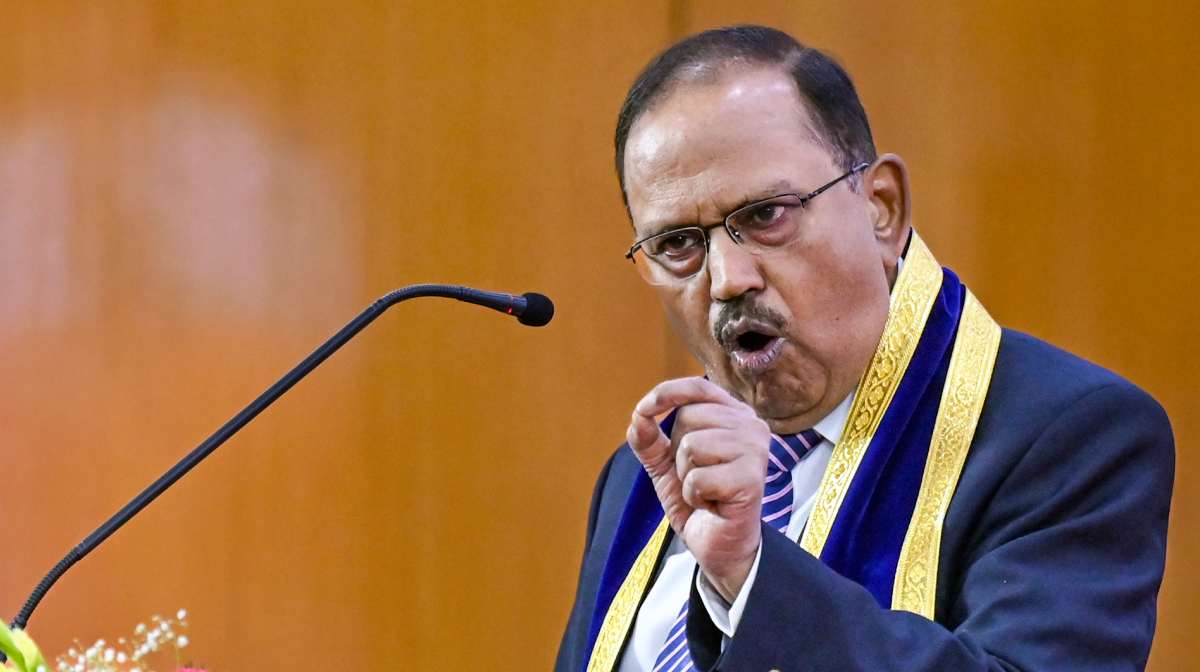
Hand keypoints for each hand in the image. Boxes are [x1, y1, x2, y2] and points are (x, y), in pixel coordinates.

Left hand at [626, 377, 770, 601]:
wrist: (718, 544)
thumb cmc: (699, 499)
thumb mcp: (665, 464)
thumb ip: (649, 439)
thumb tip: (638, 416)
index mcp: (734, 414)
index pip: (698, 387)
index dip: (666, 393)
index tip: (643, 409)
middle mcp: (751, 426)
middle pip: (689, 417)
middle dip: (678, 453)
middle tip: (698, 475)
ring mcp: (755, 451)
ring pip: (691, 446)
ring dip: (687, 477)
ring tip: (705, 491)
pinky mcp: (752, 479)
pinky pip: (698, 478)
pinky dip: (695, 496)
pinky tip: (712, 504)